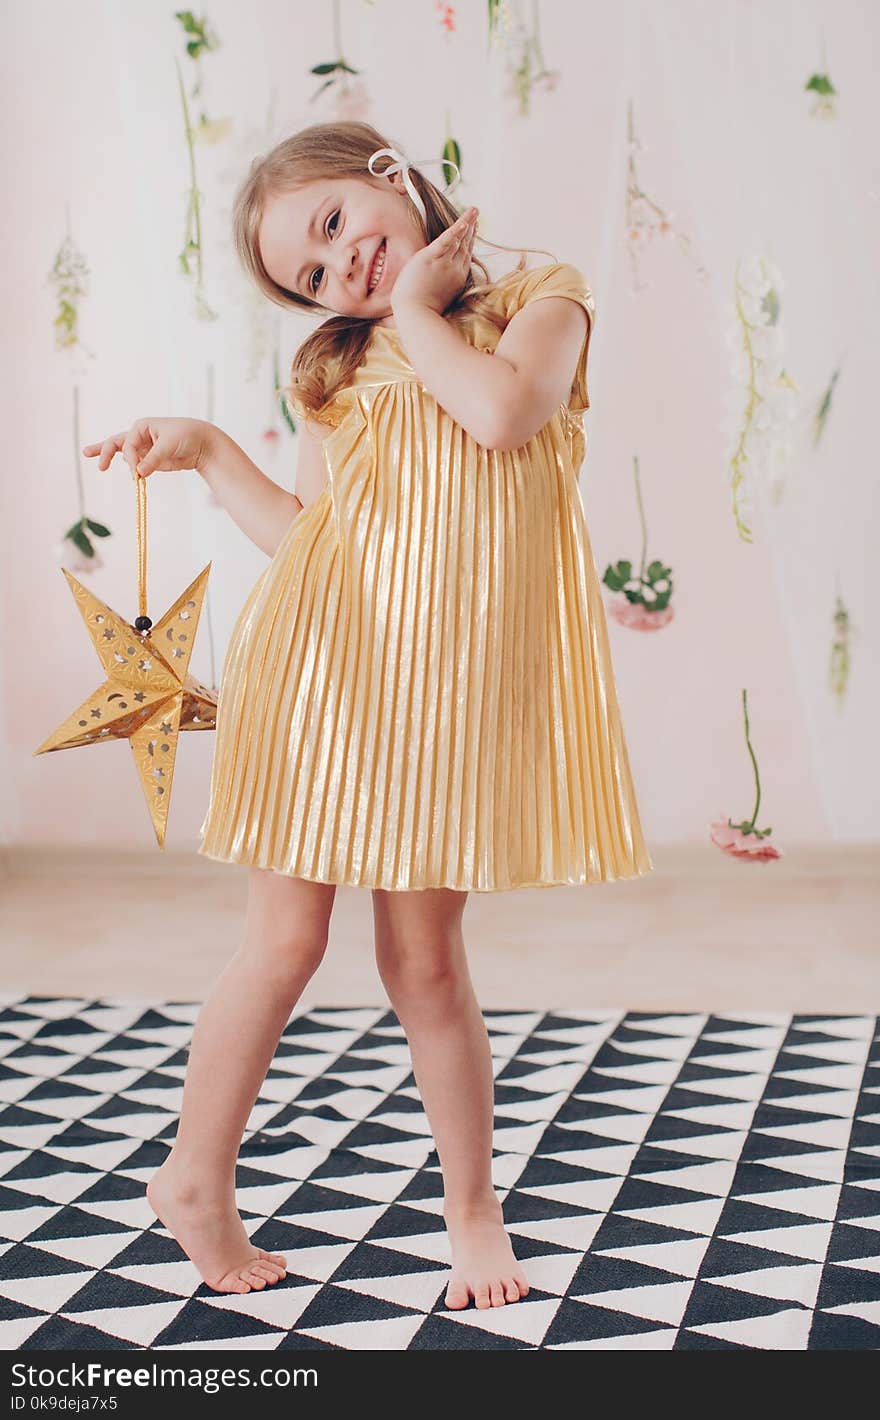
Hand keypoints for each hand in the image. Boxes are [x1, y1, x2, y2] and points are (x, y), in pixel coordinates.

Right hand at [82, 416, 213, 478]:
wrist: (202, 443)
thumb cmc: (187, 436)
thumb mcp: (170, 445)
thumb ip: (154, 458)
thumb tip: (139, 473)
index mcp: (142, 426)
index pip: (128, 444)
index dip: (130, 459)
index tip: (136, 472)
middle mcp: (139, 436)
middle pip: (116, 443)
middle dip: (105, 451)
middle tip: (99, 465)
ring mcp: (143, 448)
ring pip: (120, 451)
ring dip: (106, 453)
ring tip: (86, 453)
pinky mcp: (148, 459)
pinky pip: (133, 463)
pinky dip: (123, 465)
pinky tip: (108, 463)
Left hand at [391, 206, 478, 315]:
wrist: (415, 314)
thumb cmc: (421, 311)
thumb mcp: (438, 297)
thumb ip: (441, 286)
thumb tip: (437, 286)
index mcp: (457, 279)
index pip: (465, 256)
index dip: (469, 242)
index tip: (472, 230)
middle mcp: (455, 269)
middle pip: (464, 245)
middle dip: (471, 230)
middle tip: (476, 216)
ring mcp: (444, 263)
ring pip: (458, 239)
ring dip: (467, 223)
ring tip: (474, 211)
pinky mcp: (431, 257)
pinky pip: (447, 239)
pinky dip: (456, 229)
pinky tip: (464, 220)